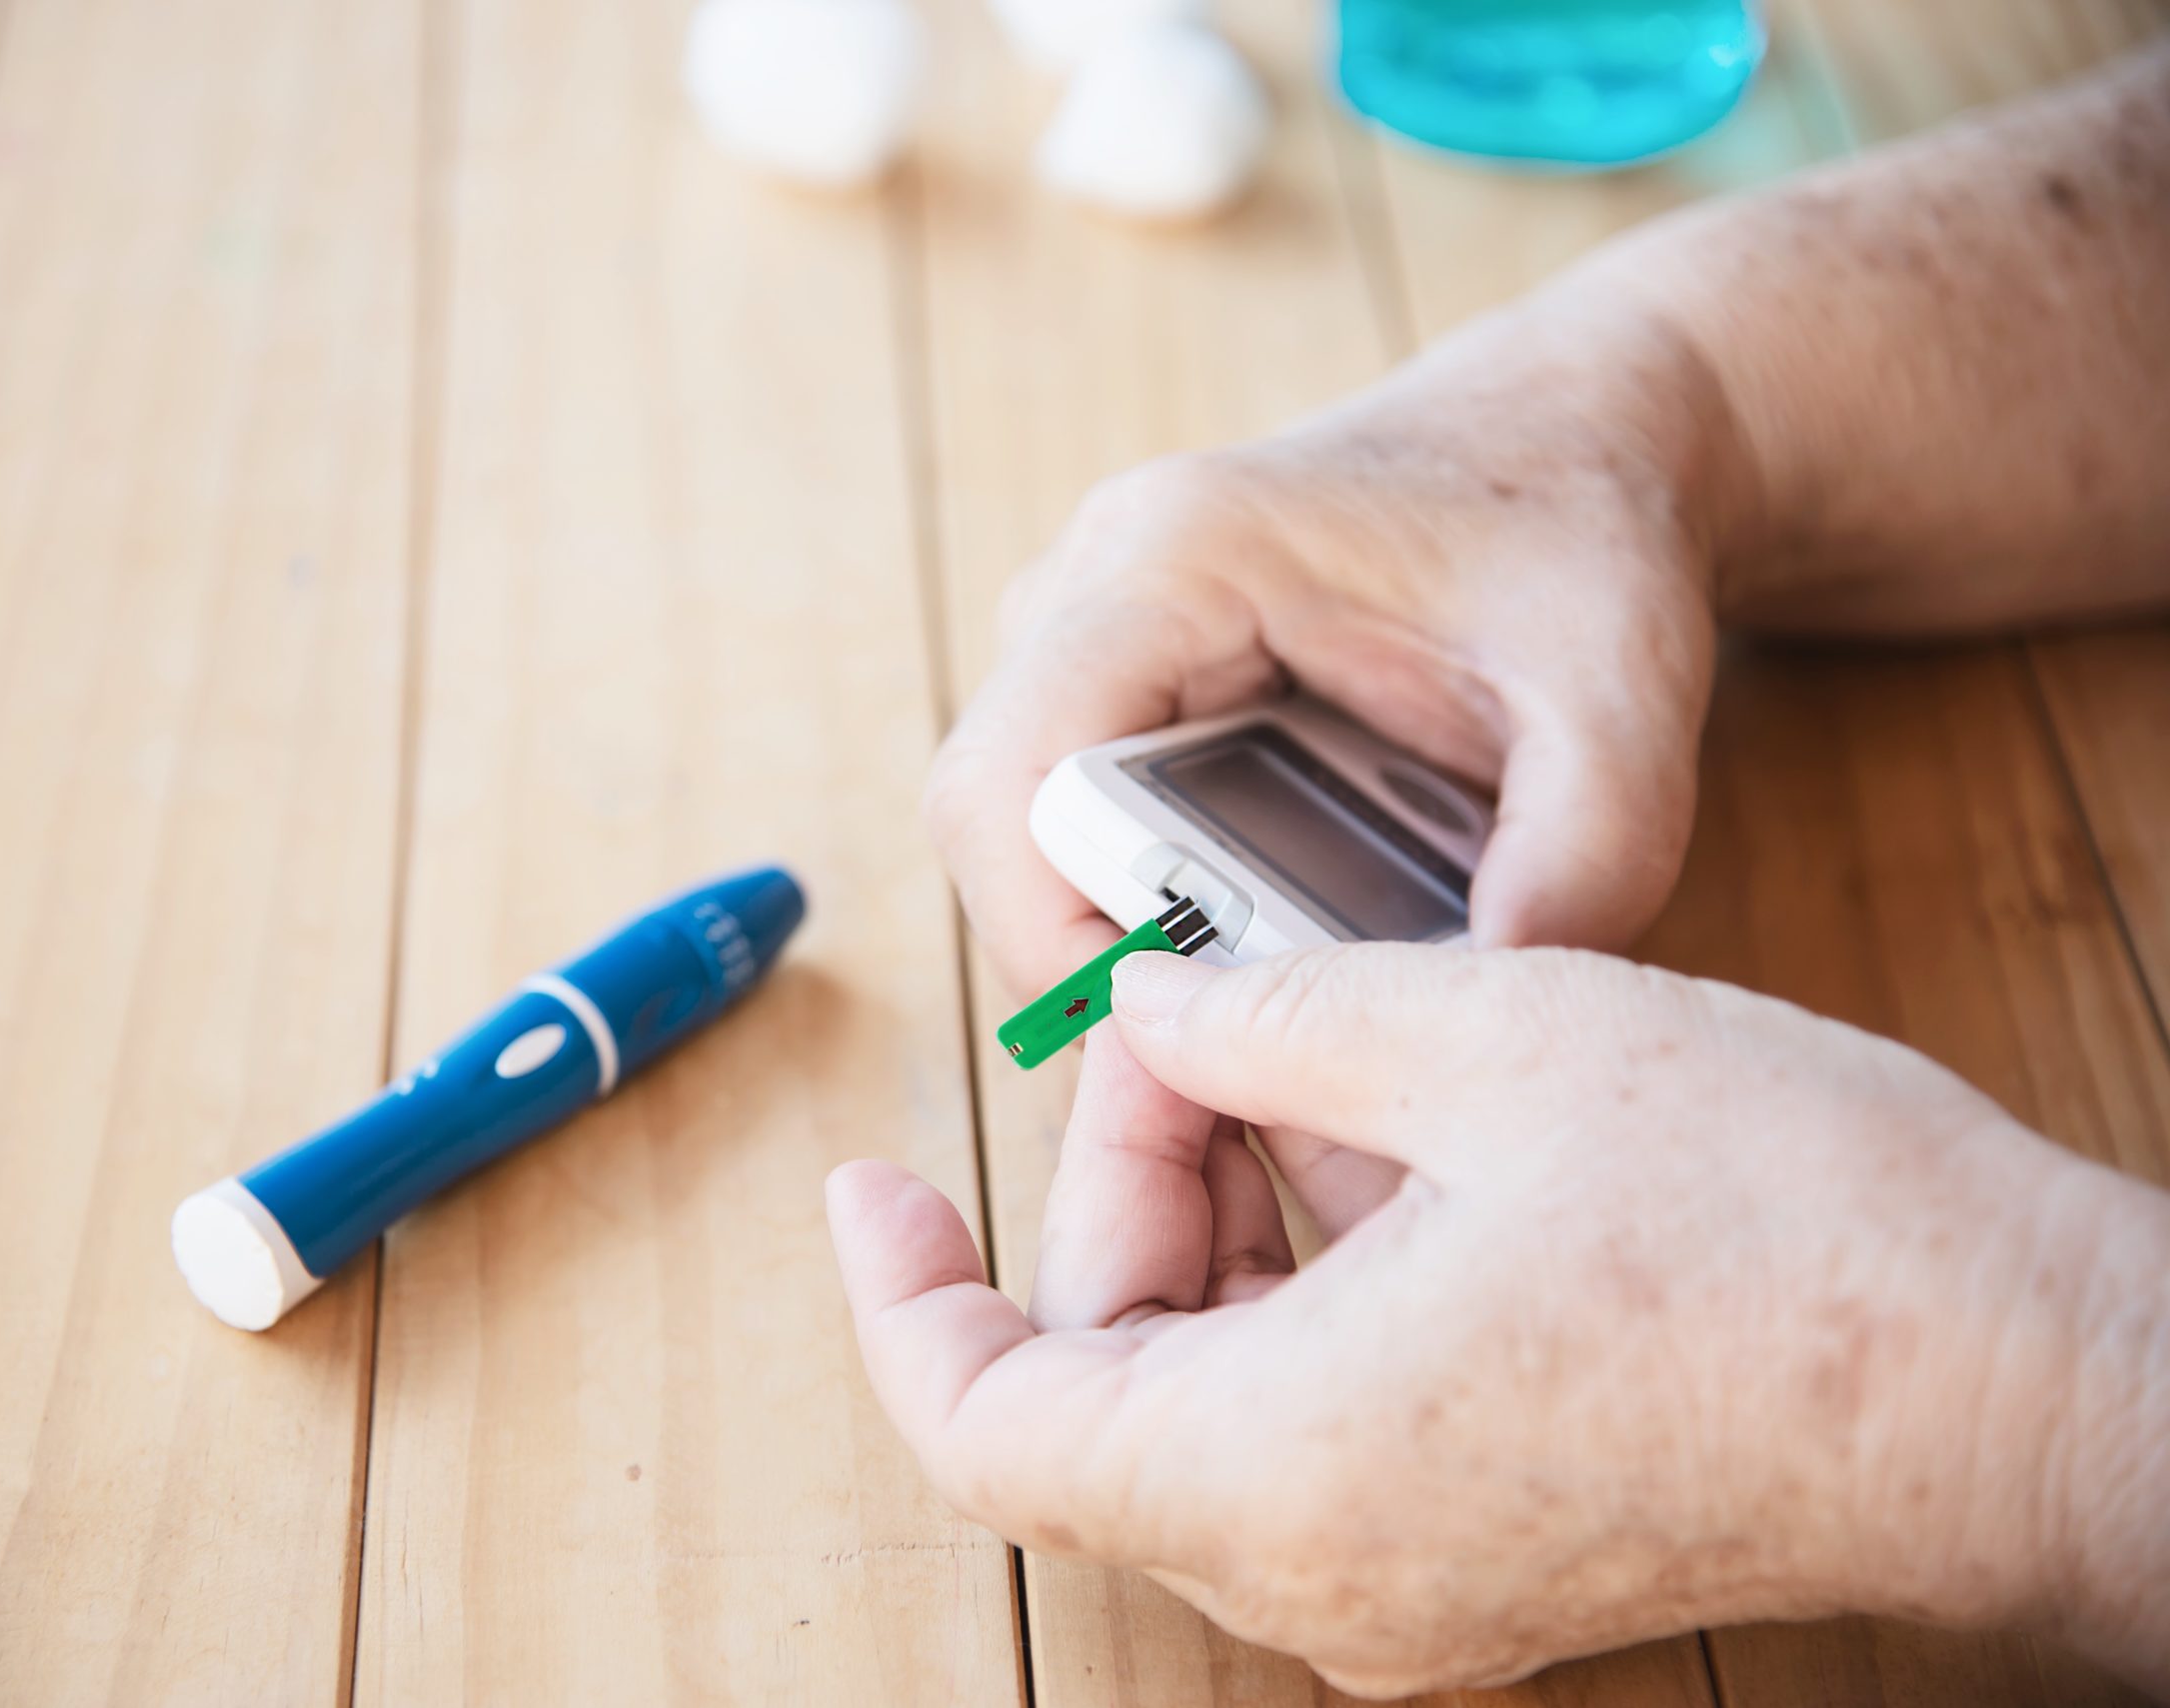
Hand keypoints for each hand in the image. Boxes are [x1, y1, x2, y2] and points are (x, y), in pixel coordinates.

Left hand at [827, 945, 2169, 1696]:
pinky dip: (1303, 1285)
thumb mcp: (1487, 1035)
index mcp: (1279, 1468)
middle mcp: (1323, 1574)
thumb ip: (1263, 1018)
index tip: (869, 1181)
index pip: (980, 1424)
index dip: (893, 1298)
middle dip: (1119, 1186)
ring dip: (1220, 1222)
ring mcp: (1410, 1588)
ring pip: (1208, 1395)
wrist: (2034, 1381)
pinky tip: (1388, 1152)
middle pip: (1099, 1383)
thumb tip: (1154, 1011)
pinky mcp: (1488, 1563)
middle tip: (1196, 1025)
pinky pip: (1315, 1423)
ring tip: (1310, 1061)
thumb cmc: (1787, 1222)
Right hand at [925, 305, 1745, 993]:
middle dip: (1092, 952)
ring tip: (1263, 997)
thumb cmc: (1580, 540)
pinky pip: (1075, 813)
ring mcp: (1092, 622)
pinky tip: (1268, 939)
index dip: (1056, 938)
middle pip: (996, 822)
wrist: (1572, 435)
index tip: (1182, 1038)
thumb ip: (1582, 858)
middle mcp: (1095, 580)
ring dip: (1118, 925)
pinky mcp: (1122, 666)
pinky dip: (1147, 895)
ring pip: (1023, 827)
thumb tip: (1476, 1023)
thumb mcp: (1619, 702)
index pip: (1009, 787)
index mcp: (1178, 559)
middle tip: (1233, 1047)